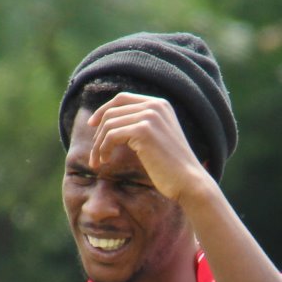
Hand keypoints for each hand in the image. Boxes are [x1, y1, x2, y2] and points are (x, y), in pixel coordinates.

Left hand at [86, 92, 214, 205]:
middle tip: (95, 155)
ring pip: (109, 124)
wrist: (189, 182)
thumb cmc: (172, 167)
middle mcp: (155, 106)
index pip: (122, 99)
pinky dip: (103, 149)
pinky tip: (105, 161)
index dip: (103, 110)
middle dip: (98, 133)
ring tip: (98, 161)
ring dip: (98, 145)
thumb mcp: (157, 138)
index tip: (92, 126)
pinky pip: (111, 136)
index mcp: (160, 104)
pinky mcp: (143, 130)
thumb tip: (109, 122)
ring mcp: (150, 116)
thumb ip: (140, 125)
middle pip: (112, 111)